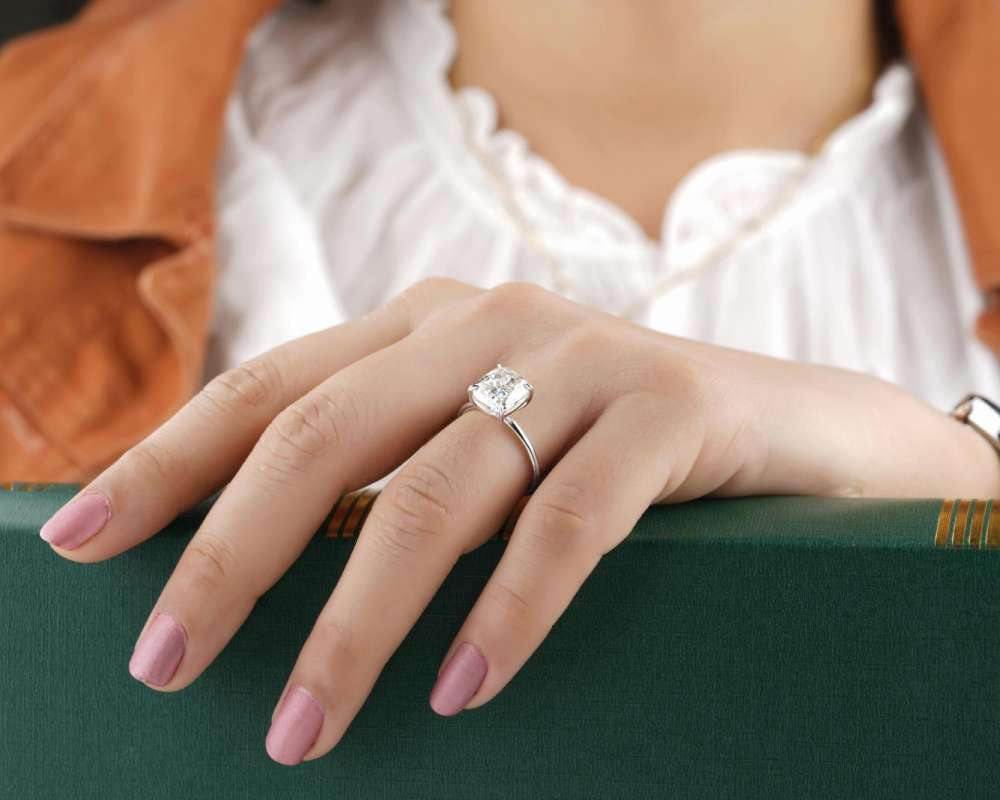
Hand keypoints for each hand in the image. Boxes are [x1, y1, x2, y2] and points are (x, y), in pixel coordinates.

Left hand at [39, 279, 996, 764]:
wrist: (795, 428)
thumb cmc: (615, 454)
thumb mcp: (486, 446)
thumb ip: (393, 469)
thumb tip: (258, 569)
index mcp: (429, 323)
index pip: (270, 386)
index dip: (167, 461)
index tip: (80, 544)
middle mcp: (492, 320)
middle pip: (327, 433)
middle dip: (234, 552)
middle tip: (166, 663)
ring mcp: (583, 357)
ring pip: (439, 492)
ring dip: (361, 621)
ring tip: (302, 732)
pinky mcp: (670, 407)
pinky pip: (569, 521)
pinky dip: (508, 611)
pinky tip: (461, 692)